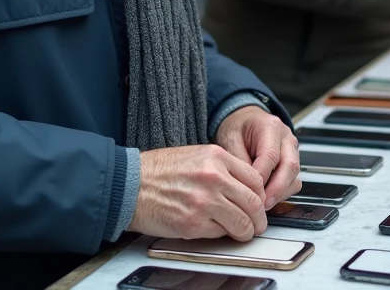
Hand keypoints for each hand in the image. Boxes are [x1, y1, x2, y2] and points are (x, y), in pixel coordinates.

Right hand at [128, 144, 267, 240]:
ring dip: (244, 231)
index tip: (258, 204)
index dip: (260, 196)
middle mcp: (214, 177)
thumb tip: (245, 188)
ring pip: (242, 223)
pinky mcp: (192, 223)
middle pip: (254, 203)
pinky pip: (220, 234)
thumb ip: (223, 168)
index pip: (256, 179)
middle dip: (259, 219)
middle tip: (257, 224)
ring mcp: (204, 201)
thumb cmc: (158, 171)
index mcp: (216, 157)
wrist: (129, 184)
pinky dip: (221, 235)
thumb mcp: (196, 155)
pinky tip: (214, 229)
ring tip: (240, 232)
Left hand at [214, 106, 301, 209]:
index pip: (271, 155)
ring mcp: (292, 150)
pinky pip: (293, 181)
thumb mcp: (230, 137)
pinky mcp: (291, 162)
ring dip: (280, 193)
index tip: (250, 192)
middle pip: (289, 166)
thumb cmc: (237, 127)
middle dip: (276, 189)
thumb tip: (245, 184)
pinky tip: (268, 199)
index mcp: (270, 127)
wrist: (244, 121)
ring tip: (263, 205)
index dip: (262, 177)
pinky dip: (282, 193)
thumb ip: (238, 159)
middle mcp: (286, 138)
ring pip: (294, 176)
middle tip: (261, 205)